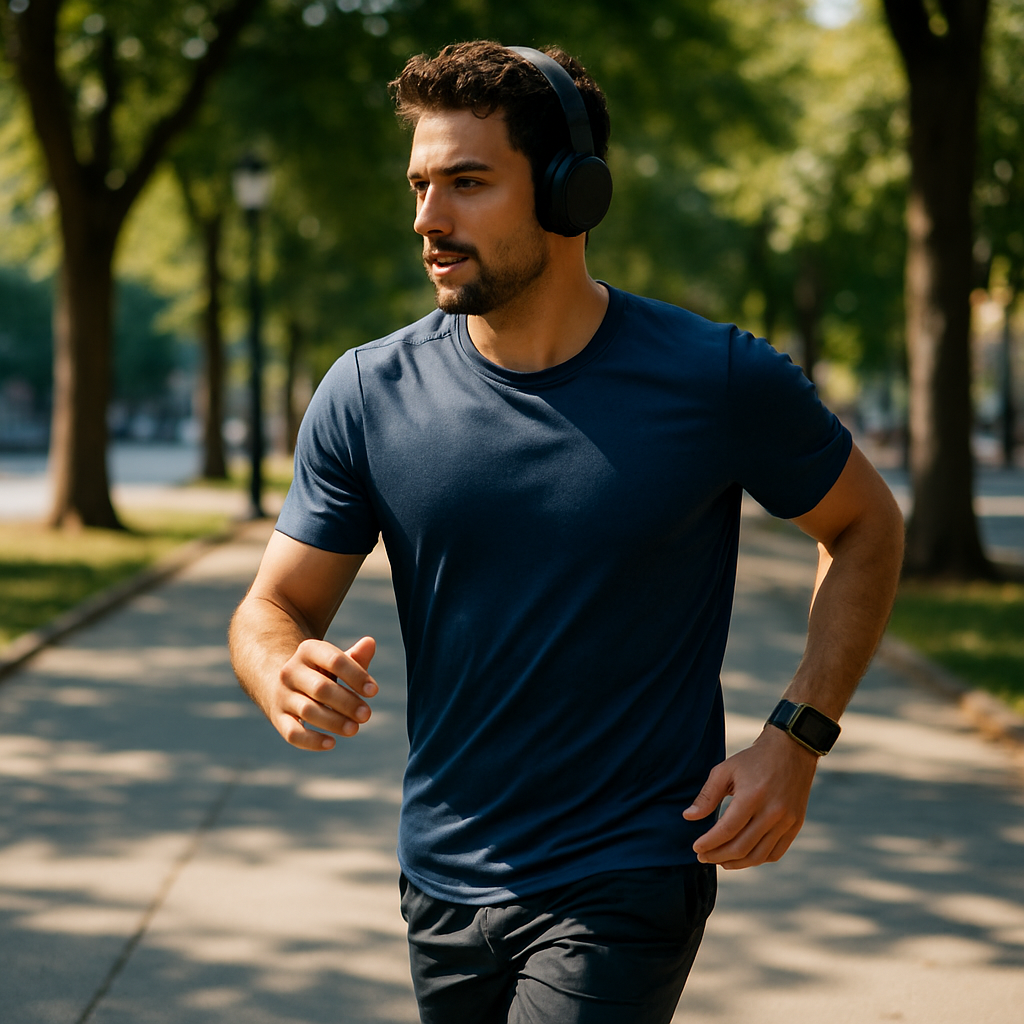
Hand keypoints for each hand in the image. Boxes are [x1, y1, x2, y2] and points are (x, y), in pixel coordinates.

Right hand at [271, 636, 377, 750]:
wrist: (280, 681)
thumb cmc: (319, 671)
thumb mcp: (334, 661)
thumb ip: (354, 657)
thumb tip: (370, 643)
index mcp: (308, 650)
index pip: (335, 661)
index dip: (356, 676)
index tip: (374, 691)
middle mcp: (290, 671)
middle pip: (321, 688)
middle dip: (346, 702)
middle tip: (367, 715)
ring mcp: (282, 695)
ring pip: (307, 711)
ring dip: (333, 722)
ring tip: (354, 729)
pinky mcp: (278, 718)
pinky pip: (292, 733)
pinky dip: (311, 740)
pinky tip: (331, 743)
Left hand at [682, 726, 817, 868]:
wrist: (790, 751)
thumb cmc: (753, 760)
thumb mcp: (725, 770)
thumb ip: (707, 795)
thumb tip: (688, 817)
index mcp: (752, 796)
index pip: (727, 830)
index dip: (709, 843)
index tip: (696, 848)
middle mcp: (772, 812)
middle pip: (742, 847)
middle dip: (718, 856)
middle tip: (703, 857)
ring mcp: (787, 821)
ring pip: (759, 855)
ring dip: (737, 863)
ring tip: (721, 861)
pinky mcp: (795, 825)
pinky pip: (776, 853)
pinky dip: (758, 859)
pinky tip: (744, 856)